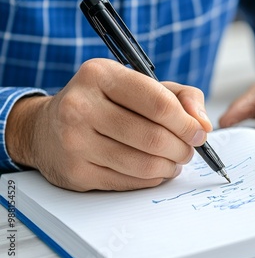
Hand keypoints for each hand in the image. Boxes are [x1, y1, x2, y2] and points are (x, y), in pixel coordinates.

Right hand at [5, 58, 210, 190]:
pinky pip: (129, 181)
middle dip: (182, 148)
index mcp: (100, 75)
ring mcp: (74, 142)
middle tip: (188, 150)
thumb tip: (203, 124)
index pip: (158, 103)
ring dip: (170, 166)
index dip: (187, 123)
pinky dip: (152, 178)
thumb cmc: (104, 102)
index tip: (199, 132)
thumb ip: (181, 96)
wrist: (47, 129)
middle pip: (153, 137)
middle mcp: (81, 106)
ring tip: (175, 160)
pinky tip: (155, 169)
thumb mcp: (141, 85)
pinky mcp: (76, 172)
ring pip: (143, 163)